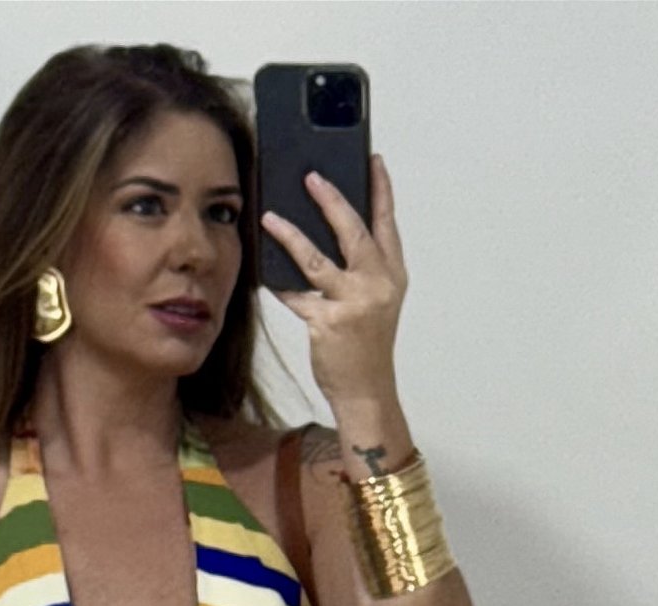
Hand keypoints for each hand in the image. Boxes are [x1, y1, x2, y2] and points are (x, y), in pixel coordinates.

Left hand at [260, 152, 407, 410]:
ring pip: (316, 259)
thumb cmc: (367, 347)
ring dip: (290, 235)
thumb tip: (325, 233)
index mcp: (393, 275)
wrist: (366, 391)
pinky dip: (278, 283)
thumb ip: (361, 269)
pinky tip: (264, 270)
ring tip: (270, 217)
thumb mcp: (376, 302)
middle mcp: (377, 284)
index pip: (386, 223)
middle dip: (331, 200)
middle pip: (352, 231)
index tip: (373, 161)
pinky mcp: (328, 323)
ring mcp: (353, 304)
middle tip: (312, 176)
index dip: (381, 190)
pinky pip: (296, 295)